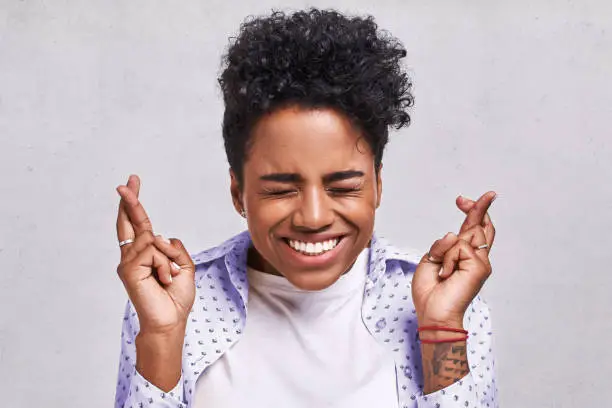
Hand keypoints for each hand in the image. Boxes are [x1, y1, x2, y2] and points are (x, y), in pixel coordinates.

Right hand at [115, 175, 195, 335]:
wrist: (170, 320)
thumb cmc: (175, 297)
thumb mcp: (184, 266)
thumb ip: (174, 248)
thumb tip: (162, 237)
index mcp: (145, 254)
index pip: (139, 224)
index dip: (135, 204)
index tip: (132, 183)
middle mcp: (133, 256)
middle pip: (131, 222)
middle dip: (131, 200)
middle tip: (128, 180)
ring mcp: (128, 263)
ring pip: (152, 240)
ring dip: (167, 259)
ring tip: (167, 278)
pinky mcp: (129, 270)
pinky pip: (152, 252)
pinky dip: (164, 265)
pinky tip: (162, 280)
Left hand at [411, 191, 496, 327]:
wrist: (433, 313)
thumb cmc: (431, 292)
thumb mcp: (430, 260)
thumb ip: (442, 245)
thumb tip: (454, 233)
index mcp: (464, 257)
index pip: (475, 230)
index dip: (474, 211)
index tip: (463, 200)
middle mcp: (477, 259)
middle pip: (481, 226)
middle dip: (476, 208)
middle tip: (461, 199)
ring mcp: (480, 263)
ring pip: (466, 235)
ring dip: (447, 249)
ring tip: (443, 270)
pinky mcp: (480, 268)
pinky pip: (460, 247)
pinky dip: (447, 258)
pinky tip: (445, 274)